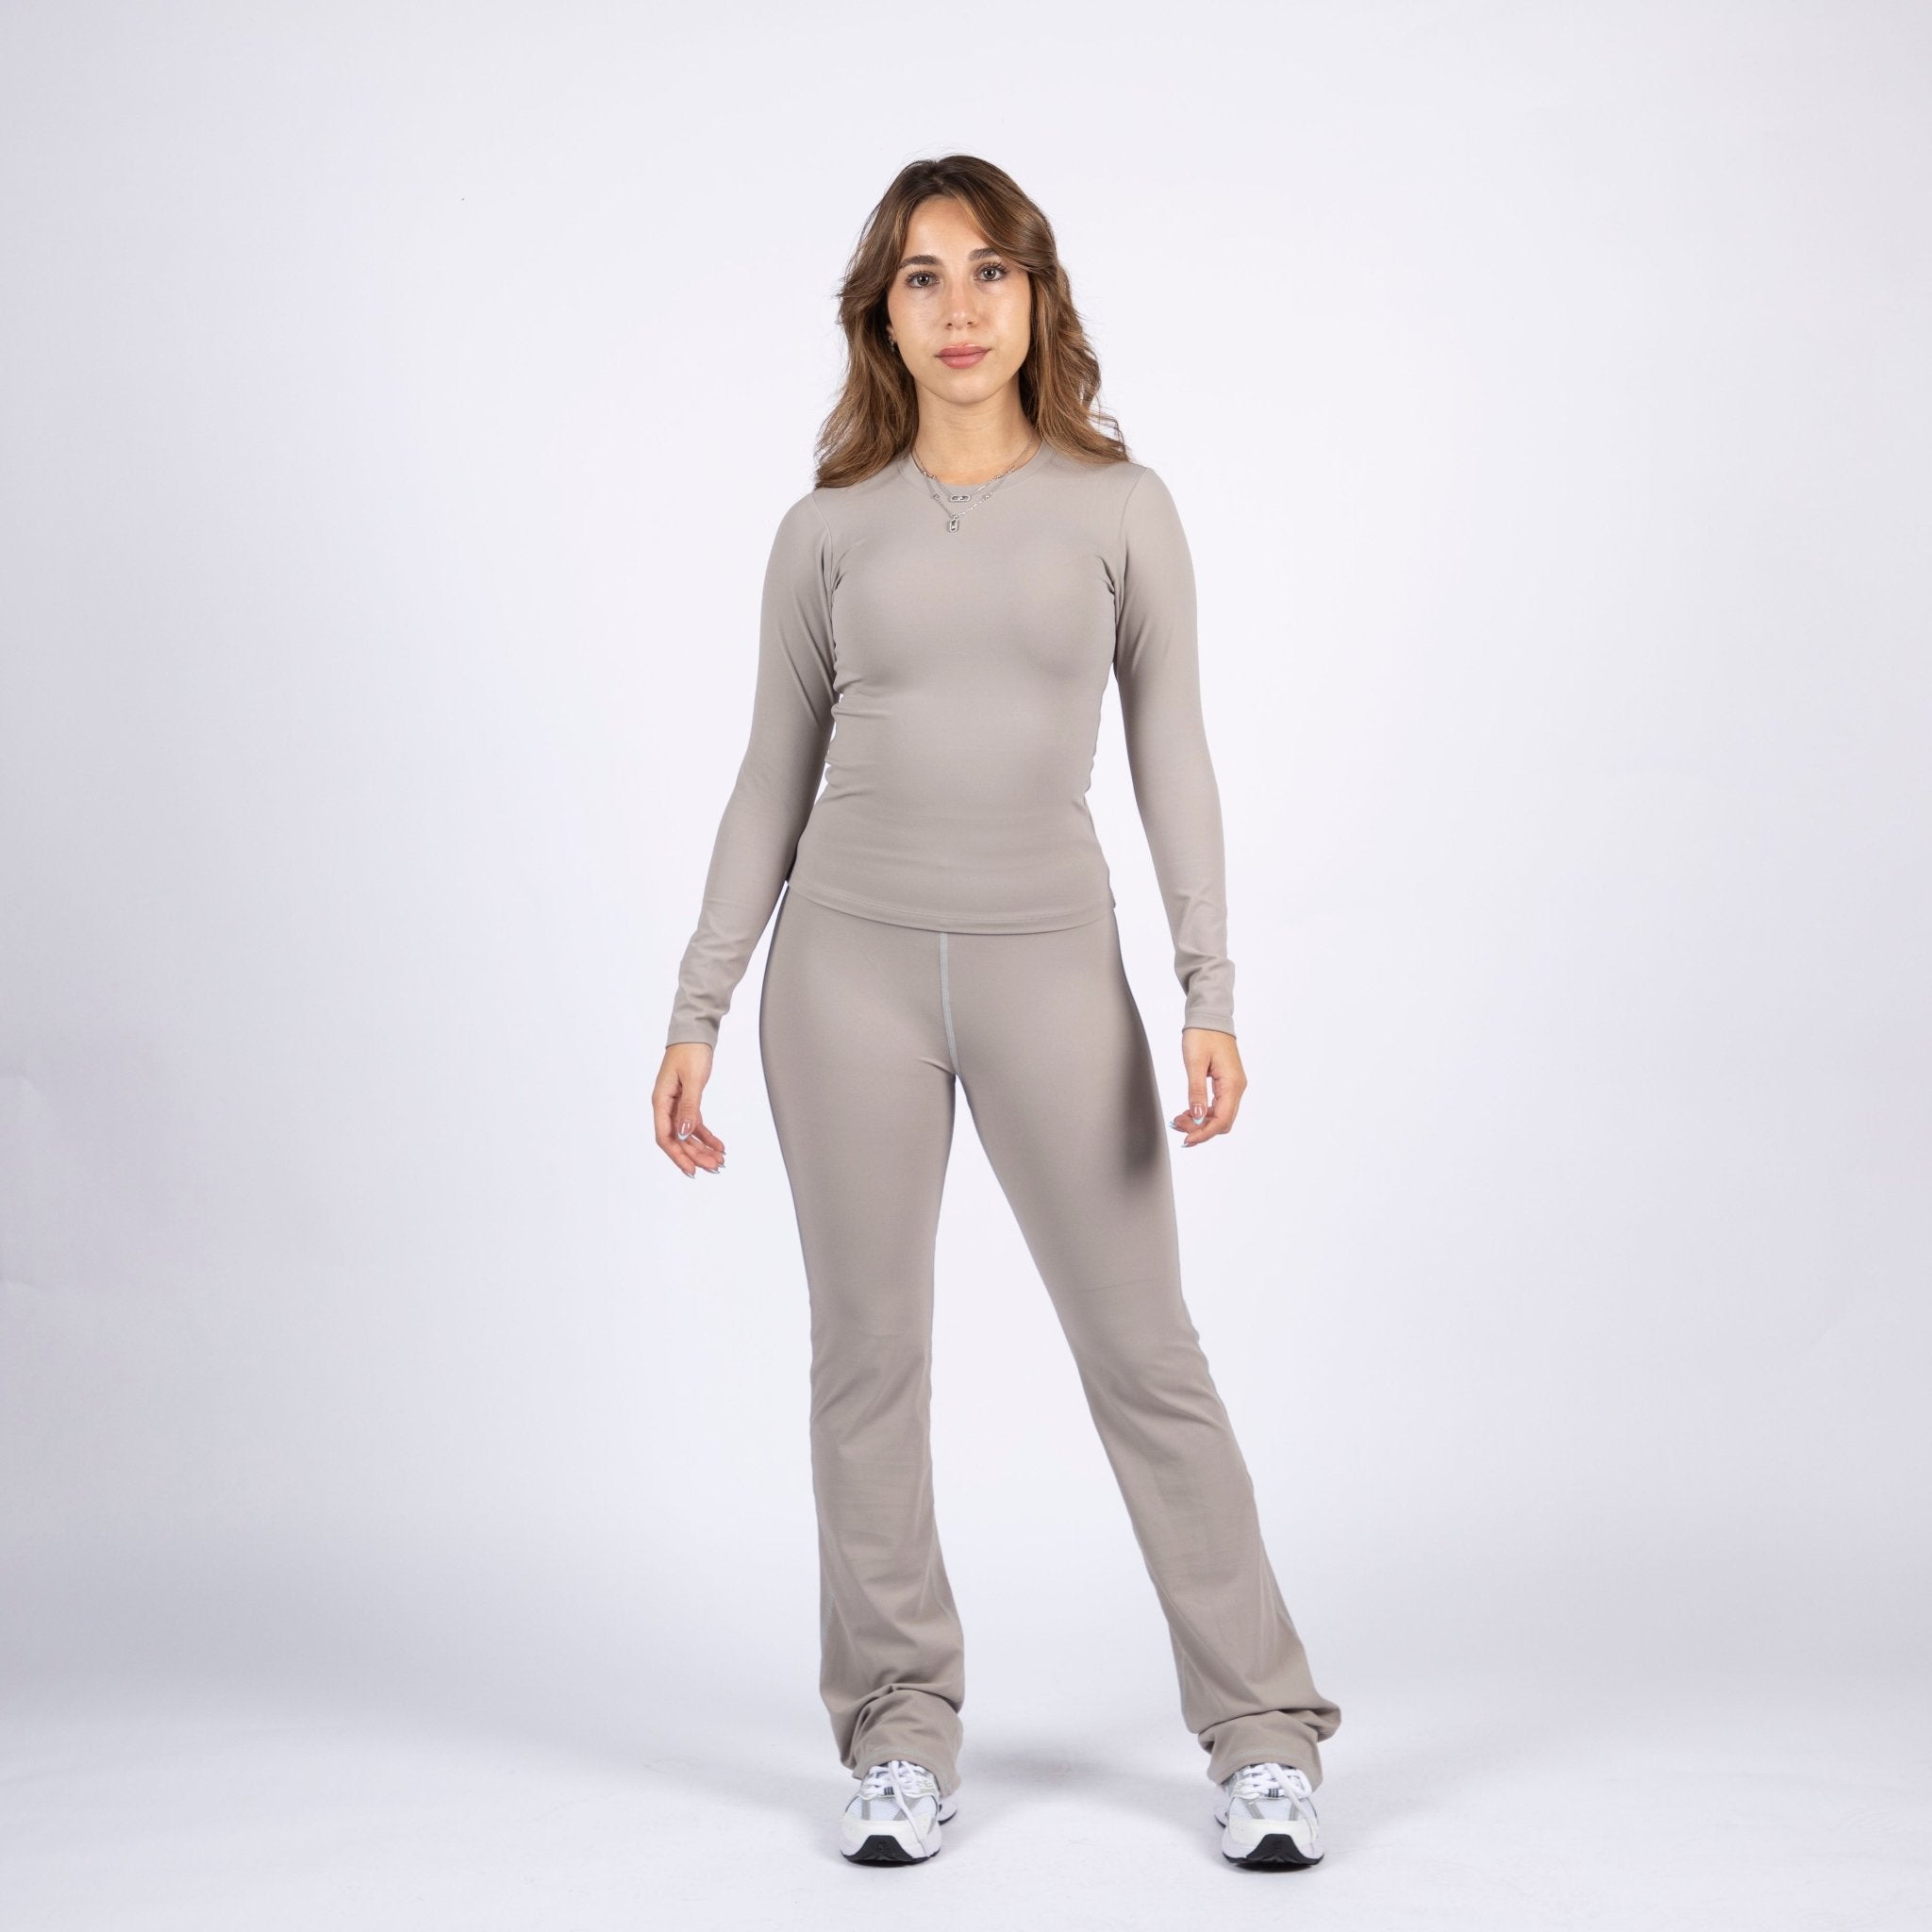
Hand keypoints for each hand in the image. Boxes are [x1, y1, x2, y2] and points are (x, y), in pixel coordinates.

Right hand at [654, 1043, 725, 1176]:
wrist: (695, 1033)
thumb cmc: (690, 1051)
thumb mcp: (693, 1080)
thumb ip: (689, 1107)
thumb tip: (684, 1133)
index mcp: (661, 1101)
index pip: (665, 1136)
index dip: (677, 1155)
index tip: (692, 1169)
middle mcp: (666, 1106)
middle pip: (678, 1139)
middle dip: (695, 1155)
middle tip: (714, 1167)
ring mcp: (676, 1105)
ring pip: (687, 1134)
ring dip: (702, 1148)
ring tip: (719, 1160)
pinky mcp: (687, 1101)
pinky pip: (695, 1124)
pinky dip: (706, 1136)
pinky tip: (718, 1145)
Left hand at [1170, 1027, 1243, 1146]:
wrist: (1210, 1017)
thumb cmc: (1202, 1035)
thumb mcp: (1195, 1063)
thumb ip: (1197, 1092)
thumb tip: (1198, 1117)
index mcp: (1232, 1084)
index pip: (1222, 1120)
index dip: (1204, 1134)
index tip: (1186, 1140)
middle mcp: (1237, 1087)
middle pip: (1223, 1122)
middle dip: (1201, 1129)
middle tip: (1178, 1126)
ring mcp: (1233, 1086)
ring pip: (1220, 1115)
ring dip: (1201, 1122)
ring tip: (1179, 1119)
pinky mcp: (1227, 1083)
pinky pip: (1218, 1106)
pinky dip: (1203, 1113)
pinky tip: (1188, 1112)